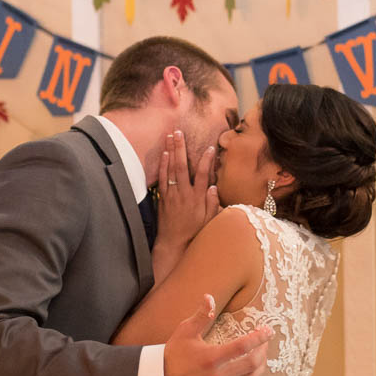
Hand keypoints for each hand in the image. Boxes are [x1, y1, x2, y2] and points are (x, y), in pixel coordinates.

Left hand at [155, 130, 219, 254]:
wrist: (173, 243)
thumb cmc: (193, 231)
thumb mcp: (208, 221)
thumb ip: (212, 204)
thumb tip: (214, 187)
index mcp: (197, 199)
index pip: (204, 176)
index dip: (207, 161)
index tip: (210, 148)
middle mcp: (184, 194)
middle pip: (182, 167)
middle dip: (180, 148)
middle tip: (179, 132)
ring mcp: (172, 195)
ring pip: (170, 170)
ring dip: (170, 152)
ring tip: (170, 136)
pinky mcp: (163, 197)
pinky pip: (162, 178)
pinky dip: (162, 165)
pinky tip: (163, 154)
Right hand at [162, 294, 270, 375]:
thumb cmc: (175, 353)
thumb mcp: (186, 330)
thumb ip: (201, 315)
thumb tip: (209, 297)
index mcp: (211, 357)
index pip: (243, 346)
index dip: (259, 338)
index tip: (268, 330)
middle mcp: (217, 375)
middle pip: (252, 364)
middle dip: (263, 351)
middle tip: (264, 341)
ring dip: (261, 366)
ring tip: (261, 355)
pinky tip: (251, 370)